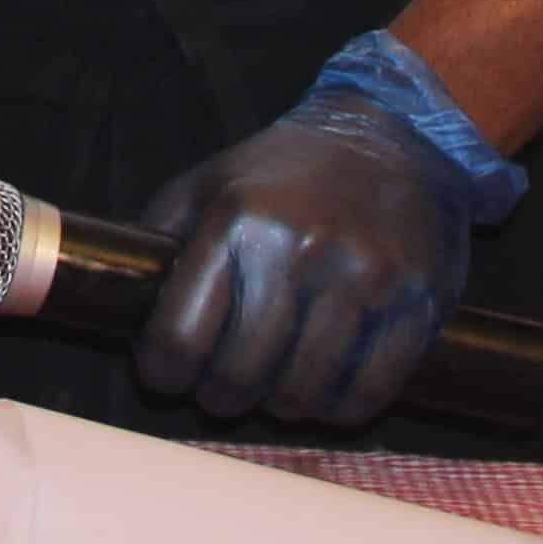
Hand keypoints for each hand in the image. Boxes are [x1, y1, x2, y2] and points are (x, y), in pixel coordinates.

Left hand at [135, 92, 474, 427]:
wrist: (395, 135)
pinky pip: (367, 393)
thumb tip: (125, 303)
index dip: (163, 373)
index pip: (180, 337)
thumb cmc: (288, 169)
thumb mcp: (210, 181)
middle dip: (219, 397)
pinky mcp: (417, 305)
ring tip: (272, 388)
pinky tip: (324, 391)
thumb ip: (162, 239)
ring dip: (279, 406)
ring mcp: (365, 280)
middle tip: (220, 389)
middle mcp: (300, 251)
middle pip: (241, 376)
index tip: (166, 375)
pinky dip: (337, 408)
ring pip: (303, 394)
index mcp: (238, 220)